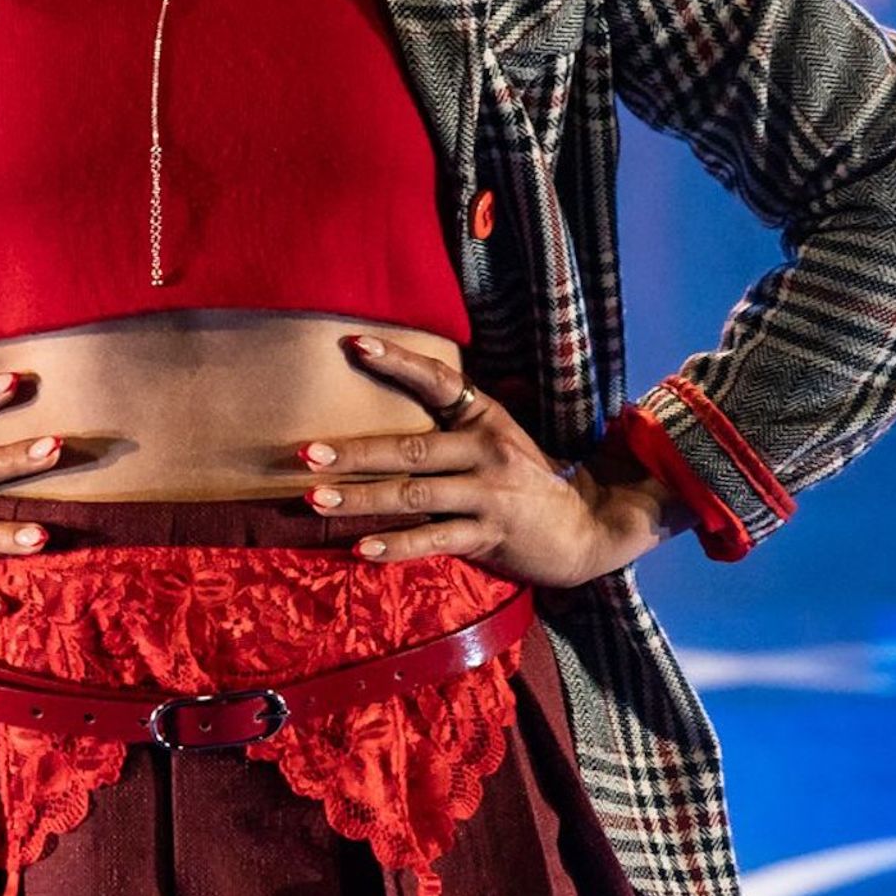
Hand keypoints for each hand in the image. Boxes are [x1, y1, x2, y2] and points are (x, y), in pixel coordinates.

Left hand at [304, 333, 672, 589]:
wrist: (588, 528)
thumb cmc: (530, 483)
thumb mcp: (500, 441)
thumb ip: (454, 428)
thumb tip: (389, 419)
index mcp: (485, 418)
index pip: (438, 380)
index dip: (397, 362)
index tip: (355, 345)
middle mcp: (486, 450)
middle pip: (410, 448)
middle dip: (354, 452)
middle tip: (306, 453)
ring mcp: (488, 494)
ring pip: (414, 495)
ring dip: (361, 498)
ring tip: (316, 499)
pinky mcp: (491, 534)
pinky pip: (435, 539)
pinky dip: (396, 546)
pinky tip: (361, 549)